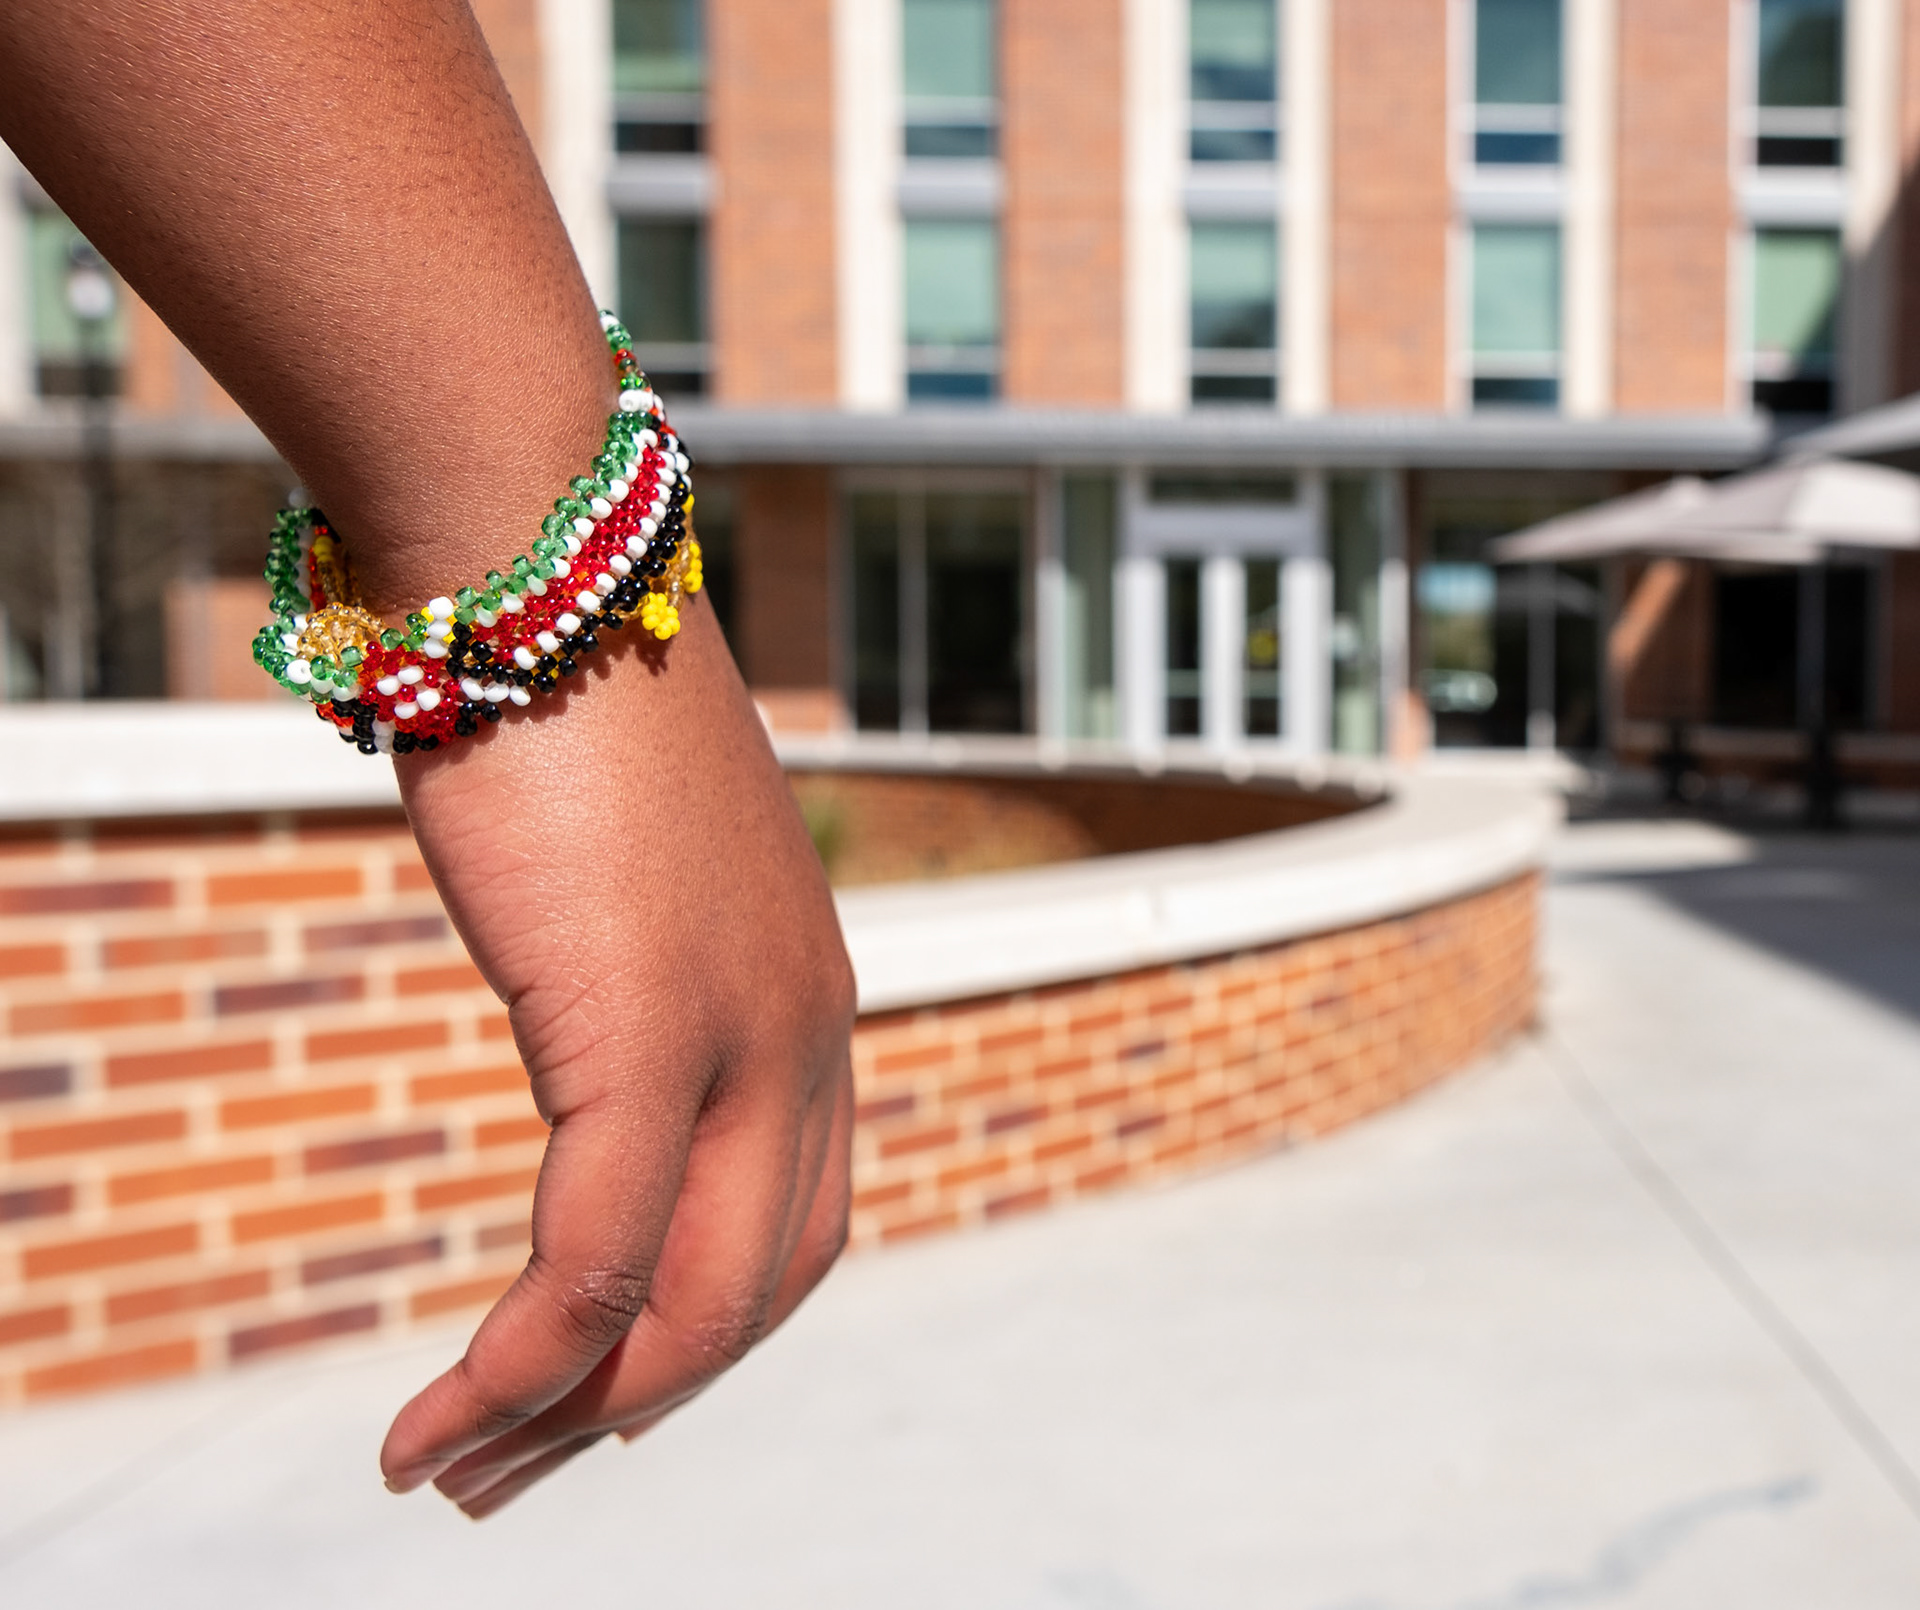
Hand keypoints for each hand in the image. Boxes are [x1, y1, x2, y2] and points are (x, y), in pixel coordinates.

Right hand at [377, 608, 855, 1517]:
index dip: (709, 1330)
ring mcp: (742, 1033)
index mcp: (813, 995)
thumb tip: (595, 1022)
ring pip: (680, 1302)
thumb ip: (640, 970)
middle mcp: (807, 1028)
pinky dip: (519, 1369)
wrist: (536, 563)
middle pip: (758, 1287)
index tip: (604, 1390)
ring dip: (569, 1417)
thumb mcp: (631, 873)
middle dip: (643, 1402)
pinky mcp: (645, 1030)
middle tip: (520, 1474)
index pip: (797, 1222)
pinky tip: (437, 1422)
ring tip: (459, 1477)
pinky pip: (589, 1258)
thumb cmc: (567, 704)